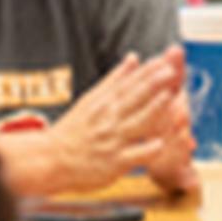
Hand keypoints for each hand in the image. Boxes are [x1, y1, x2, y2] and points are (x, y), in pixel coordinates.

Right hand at [19, 48, 192, 195]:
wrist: (50, 160)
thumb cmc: (75, 129)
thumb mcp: (92, 100)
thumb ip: (116, 80)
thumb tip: (134, 57)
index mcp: (105, 103)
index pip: (128, 83)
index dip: (147, 72)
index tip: (164, 60)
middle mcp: (109, 119)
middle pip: (133, 98)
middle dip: (153, 84)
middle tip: (171, 70)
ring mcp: (112, 141)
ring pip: (136, 124)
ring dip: (154, 110)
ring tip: (170, 97)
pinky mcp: (114, 163)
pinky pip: (134, 156)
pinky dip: (147, 150)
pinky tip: (161, 144)